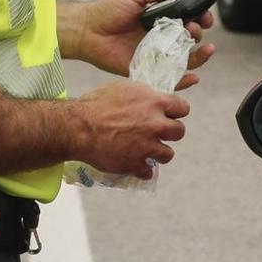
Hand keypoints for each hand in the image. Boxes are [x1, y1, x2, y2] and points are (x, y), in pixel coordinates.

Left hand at [63, 0, 215, 89]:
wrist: (88, 31)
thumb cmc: (109, 11)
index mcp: (162, 20)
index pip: (189, 19)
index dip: (201, 18)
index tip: (205, 17)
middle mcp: (163, 38)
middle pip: (191, 40)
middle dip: (198, 34)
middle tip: (194, 28)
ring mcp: (157, 56)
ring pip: (186, 60)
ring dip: (199, 57)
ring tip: (202, 47)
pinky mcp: (149, 72)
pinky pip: (170, 79)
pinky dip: (185, 81)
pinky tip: (194, 77)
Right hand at [72, 81, 189, 178]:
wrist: (78, 128)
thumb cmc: (96, 104)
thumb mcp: (124, 89)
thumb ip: (144, 95)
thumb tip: (152, 99)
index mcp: (155, 103)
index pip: (183, 107)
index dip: (176, 112)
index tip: (170, 115)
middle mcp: (156, 125)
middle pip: (179, 132)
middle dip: (170, 133)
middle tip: (158, 133)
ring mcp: (147, 146)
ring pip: (167, 154)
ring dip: (159, 153)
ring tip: (147, 151)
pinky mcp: (136, 164)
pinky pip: (148, 172)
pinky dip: (142, 169)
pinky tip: (135, 165)